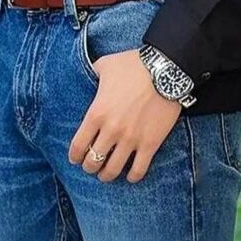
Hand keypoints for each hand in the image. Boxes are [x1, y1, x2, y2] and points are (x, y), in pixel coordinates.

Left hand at [68, 48, 181, 182]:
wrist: (165, 69)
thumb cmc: (133, 65)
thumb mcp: (105, 64)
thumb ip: (91, 73)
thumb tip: (86, 74)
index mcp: (97, 113)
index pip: (78, 146)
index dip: (74, 156)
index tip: (75, 158)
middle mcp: (112, 130)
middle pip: (93, 161)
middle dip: (89, 166)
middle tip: (91, 165)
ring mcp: (131, 139)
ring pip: (113, 170)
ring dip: (106, 175)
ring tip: (106, 174)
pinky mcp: (150, 143)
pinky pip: (138, 170)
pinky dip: (132, 176)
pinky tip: (130, 175)